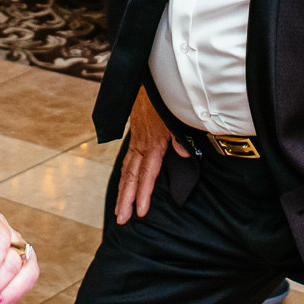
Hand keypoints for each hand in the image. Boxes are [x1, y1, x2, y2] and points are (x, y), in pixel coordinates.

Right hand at [113, 87, 186, 223]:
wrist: (146, 83)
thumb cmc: (163, 102)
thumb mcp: (175, 117)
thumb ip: (179, 137)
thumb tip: (185, 155)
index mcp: (153, 145)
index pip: (147, 174)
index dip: (143, 194)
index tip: (140, 211)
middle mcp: (141, 147)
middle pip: (132, 178)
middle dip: (126, 200)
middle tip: (121, 219)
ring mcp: (136, 144)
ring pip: (126, 172)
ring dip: (122, 192)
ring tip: (118, 211)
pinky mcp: (134, 140)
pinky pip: (126, 163)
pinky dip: (123, 178)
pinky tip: (122, 188)